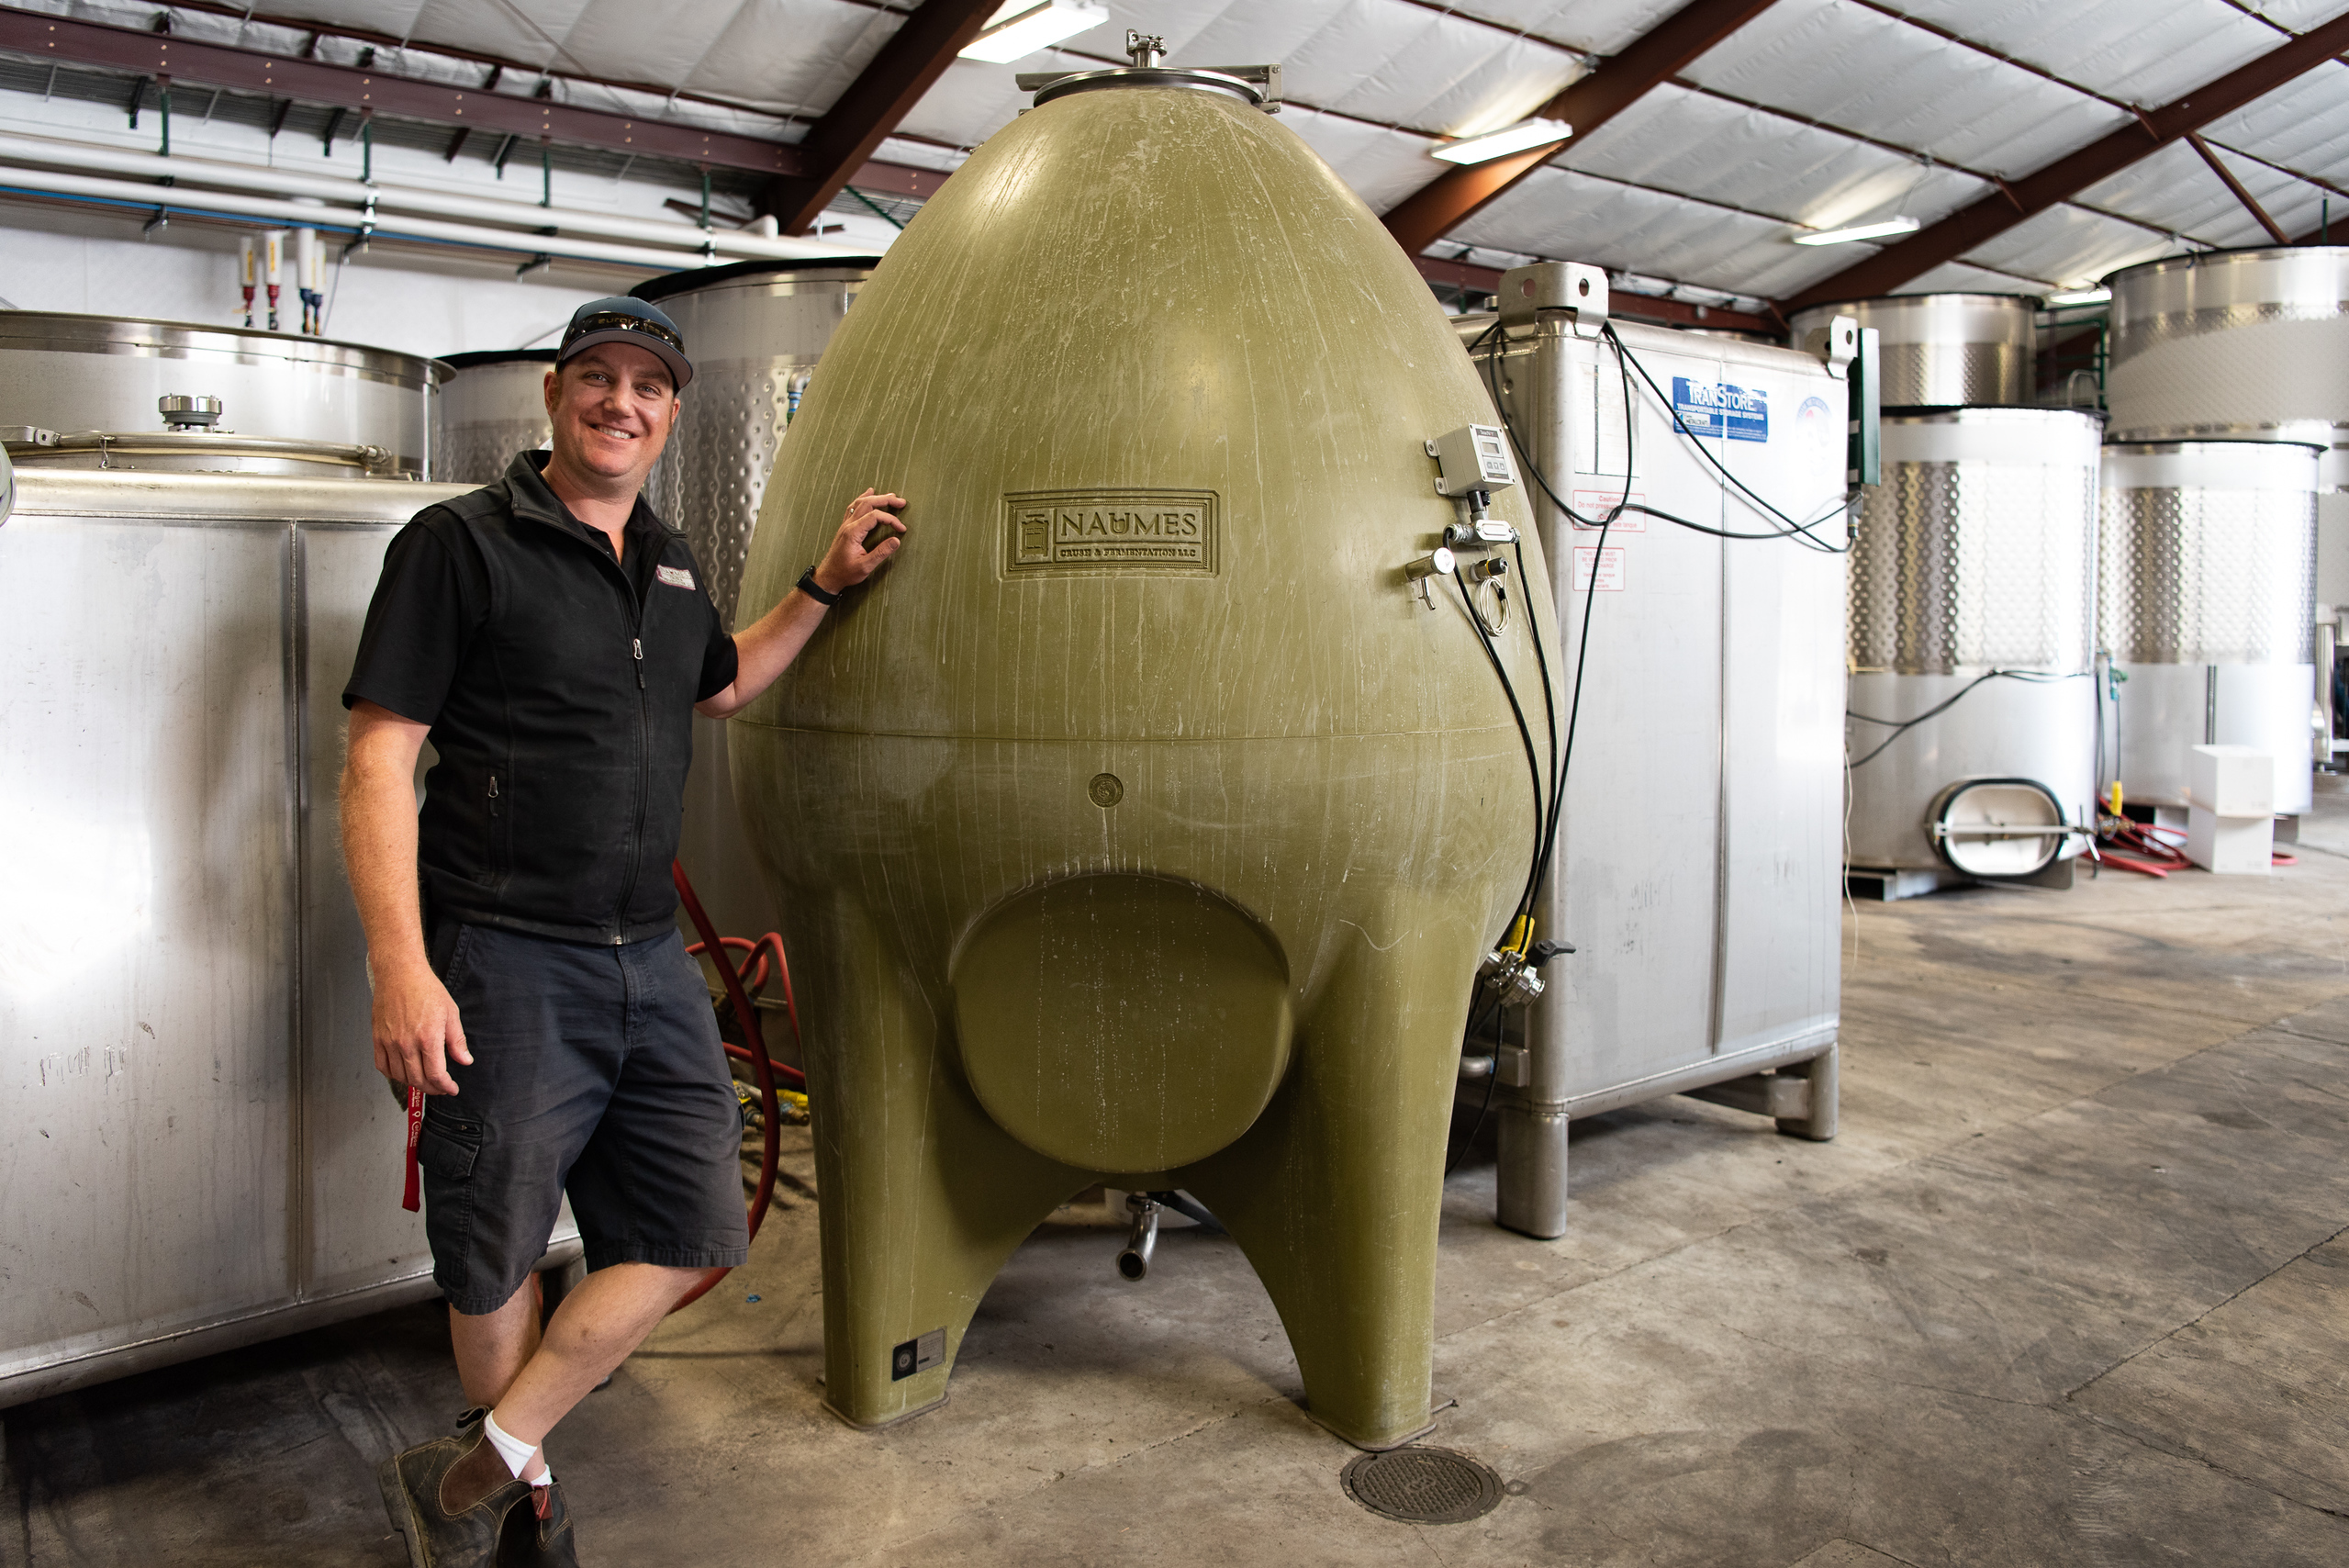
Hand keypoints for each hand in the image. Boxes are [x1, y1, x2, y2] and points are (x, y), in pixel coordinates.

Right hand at [372, 958, 470, 1095]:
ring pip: (400, 1076)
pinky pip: (382, 1066)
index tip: (451, 1089)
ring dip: (414, 1084)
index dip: (446, 1087)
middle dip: (432, 1088)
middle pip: (418, 1080)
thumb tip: (465, 1061)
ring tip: (425, 1080)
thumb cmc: (426, 989)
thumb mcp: (451, 1013)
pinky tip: (403, 1072)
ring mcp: (389, 1042)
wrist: (400, 974)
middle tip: (441, 1087)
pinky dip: (393, 1075)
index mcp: (428, 1038)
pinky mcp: (377, 1039)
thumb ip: (457, 1041)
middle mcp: (406, 1043)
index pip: (436, 1074)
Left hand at [812, 488, 907, 594]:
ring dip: (876, 497)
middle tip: (901, 501)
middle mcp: (848, 525)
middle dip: (886, 500)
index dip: (891, 519)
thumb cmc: (845, 573)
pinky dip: (863, 498)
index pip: (875, 516)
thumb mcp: (865, 567)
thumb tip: (896, 540)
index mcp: (853, 532)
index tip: (902, 529)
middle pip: (868, 503)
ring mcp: (845, 524)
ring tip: (890, 496)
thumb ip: (881, 553)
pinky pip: (853, 507)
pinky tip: (868, 493)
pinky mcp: (845, 527)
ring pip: (860, 502)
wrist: (828, 576)